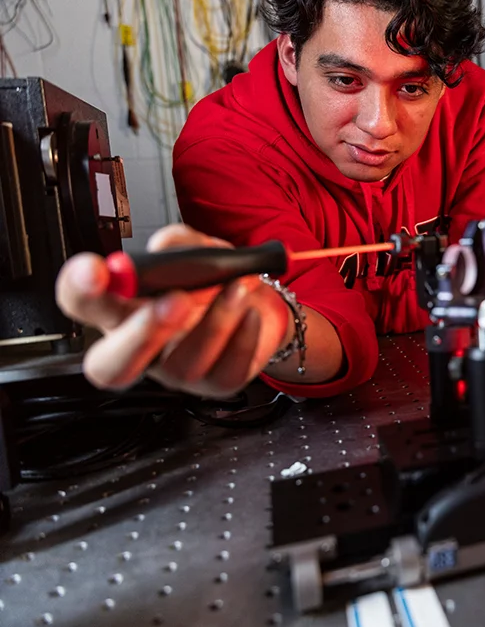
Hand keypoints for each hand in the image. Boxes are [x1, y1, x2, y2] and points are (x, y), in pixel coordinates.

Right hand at [56, 224, 290, 397]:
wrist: (263, 304)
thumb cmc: (217, 281)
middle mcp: (143, 346)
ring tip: (236, 289)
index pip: (83, 305)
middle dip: (140, 334)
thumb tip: (164, 248)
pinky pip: (226, 371)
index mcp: (125, 309)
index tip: (97, 270)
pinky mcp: (218, 383)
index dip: (80, 291)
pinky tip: (250, 313)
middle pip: (111, 365)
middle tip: (175, 301)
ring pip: (182, 364)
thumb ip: (180, 243)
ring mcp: (178, 371)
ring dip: (214, 322)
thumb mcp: (200, 249)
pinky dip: (243, 337)